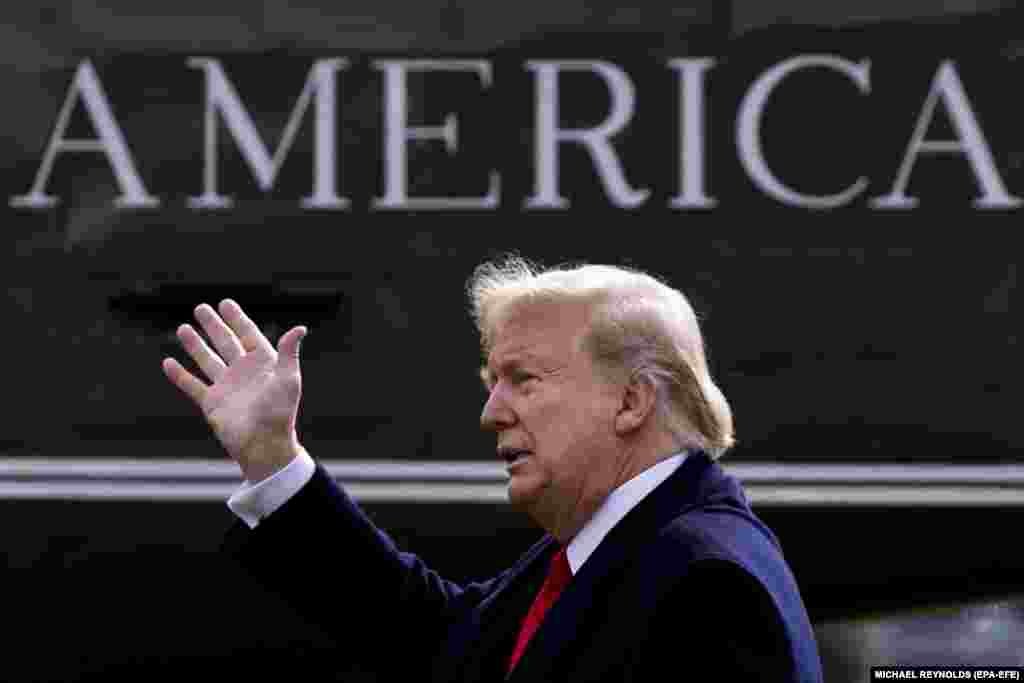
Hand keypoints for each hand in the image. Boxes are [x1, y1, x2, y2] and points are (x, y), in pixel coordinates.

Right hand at [162, 299, 307, 482]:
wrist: (263, 445)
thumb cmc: (280, 413)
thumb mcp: (288, 379)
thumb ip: (289, 352)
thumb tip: (300, 328)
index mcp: (263, 364)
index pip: (248, 335)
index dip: (237, 319)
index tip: (225, 303)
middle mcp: (243, 372)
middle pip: (225, 343)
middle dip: (213, 326)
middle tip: (200, 308)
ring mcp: (226, 387)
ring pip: (207, 360)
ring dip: (195, 345)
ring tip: (183, 328)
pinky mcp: (212, 403)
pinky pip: (192, 385)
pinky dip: (179, 375)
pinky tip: (168, 362)